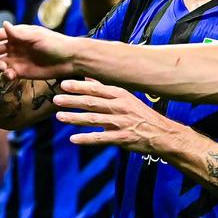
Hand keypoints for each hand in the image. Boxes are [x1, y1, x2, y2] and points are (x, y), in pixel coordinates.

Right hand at [0, 21, 76, 79]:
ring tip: (3, 68)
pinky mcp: (21, 72)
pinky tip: (11, 75)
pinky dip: (5, 75)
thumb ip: (19, 33)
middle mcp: (14, 46)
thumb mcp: (37, 36)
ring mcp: (17, 59)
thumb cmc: (55, 43)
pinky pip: (7, 74)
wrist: (69, 59)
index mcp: (17, 34)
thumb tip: (4, 24)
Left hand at [53, 78, 176, 153]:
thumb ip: (105, 89)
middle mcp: (119, 107)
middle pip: (92, 103)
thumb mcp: (126, 98)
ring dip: (75, 118)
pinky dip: (87, 138)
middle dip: (73, 101)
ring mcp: (120, 123)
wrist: (162, 134)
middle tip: (56, 99)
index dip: (79, 87)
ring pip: (94, 119)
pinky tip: (73, 139)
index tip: (63, 84)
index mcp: (120, 96)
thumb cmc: (141, 115)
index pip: (96, 89)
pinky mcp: (122, 138)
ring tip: (59, 117)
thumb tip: (87, 78)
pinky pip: (101, 138)